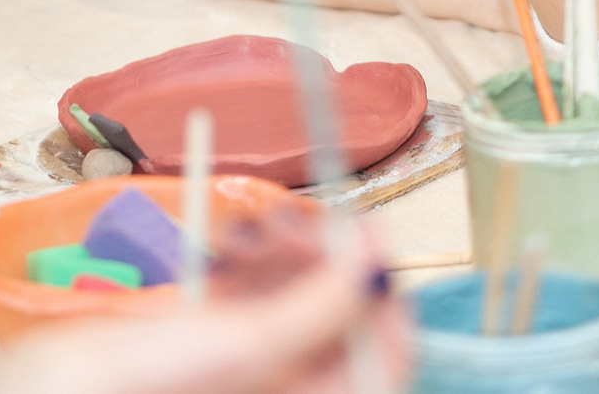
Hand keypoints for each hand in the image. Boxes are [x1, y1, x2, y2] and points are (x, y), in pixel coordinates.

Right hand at [0, 232, 407, 393]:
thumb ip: (323, 305)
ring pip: (296, 310)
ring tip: (242, 232)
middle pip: (342, 326)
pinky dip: (246, 271)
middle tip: (285, 221)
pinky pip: (253, 310)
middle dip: (319, 263)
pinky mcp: (212, 362)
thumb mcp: (244, 347)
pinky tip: (223, 246)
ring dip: (278, 258)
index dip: (382, 292)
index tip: (365, 230)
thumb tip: (381, 260)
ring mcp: (250, 383)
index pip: (387, 359)